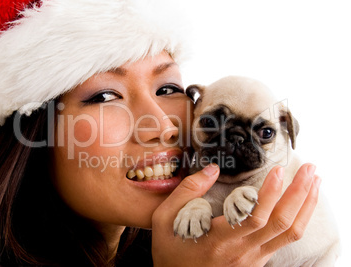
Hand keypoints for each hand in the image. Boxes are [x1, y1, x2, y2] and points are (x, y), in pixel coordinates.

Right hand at [151, 163, 319, 266]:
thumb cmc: (171, 250)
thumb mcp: (165, 218)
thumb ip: (187, 191)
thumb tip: (212, 169)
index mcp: (218, 239)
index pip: (254, 216)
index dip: (270, 193)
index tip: (277, 170)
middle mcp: (241, 250)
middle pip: (280, 222)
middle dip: (299, 193)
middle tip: (308, 169)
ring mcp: (252, 258)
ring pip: (289, 233)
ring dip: (306, 206)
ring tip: (314, 182)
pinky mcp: (257, 260)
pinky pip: (285, 240)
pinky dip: (299, 219)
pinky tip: (302, 204)